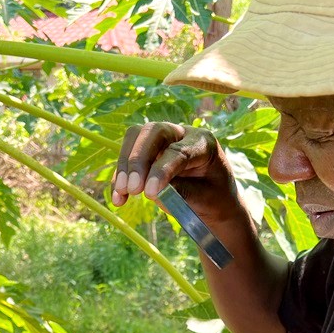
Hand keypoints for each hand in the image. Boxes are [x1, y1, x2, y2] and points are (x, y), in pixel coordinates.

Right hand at [111, 123, 243, 225]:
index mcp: (203, 142)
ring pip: (135, 138)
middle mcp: (181, 133)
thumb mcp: (204, 199)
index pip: (178, 151)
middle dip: (139, 160)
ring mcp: (163, 139)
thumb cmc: (214, 198)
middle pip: (152, 132)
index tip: (149, 193)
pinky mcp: (148, 151)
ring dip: (125, 166)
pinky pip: (128, 156)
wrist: (215, 200)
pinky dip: (120, 176)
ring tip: (123, 194)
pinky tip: (119, 199)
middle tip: (133, 189)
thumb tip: (151, 190)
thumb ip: (180, 192)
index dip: (161, 171)